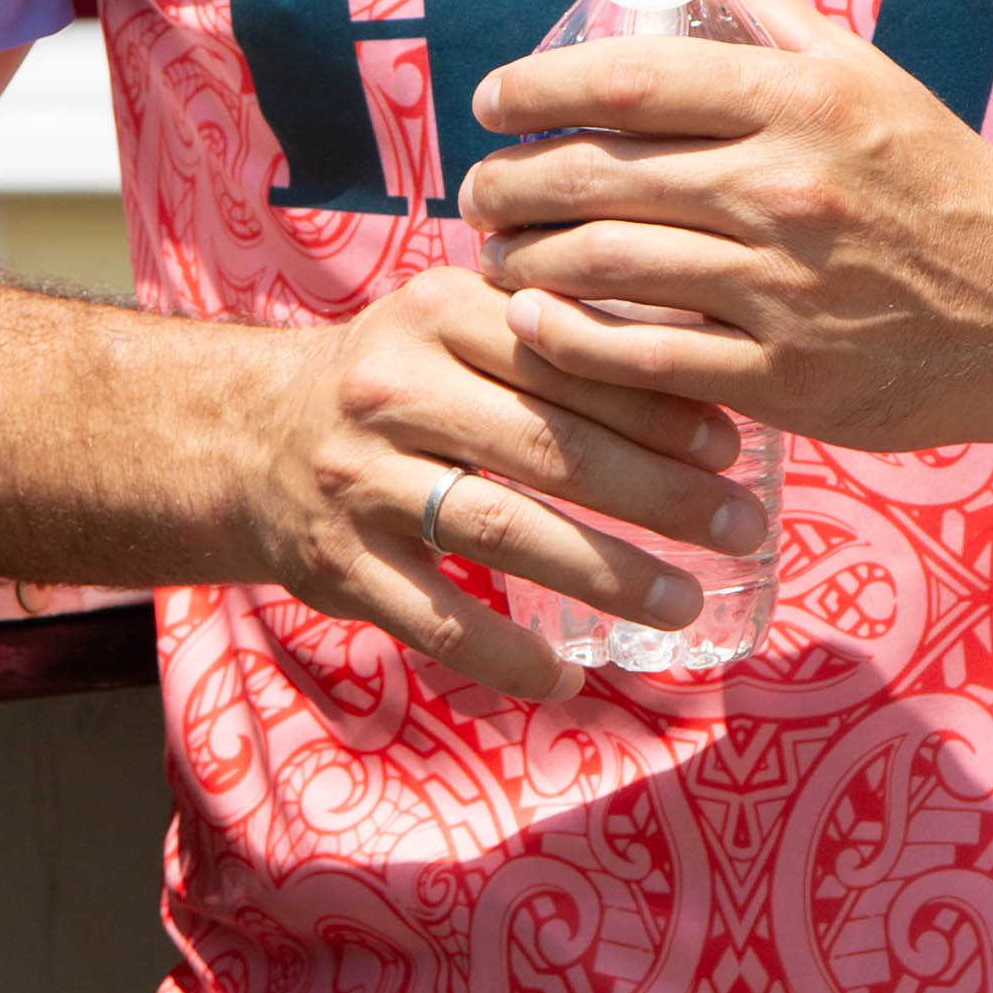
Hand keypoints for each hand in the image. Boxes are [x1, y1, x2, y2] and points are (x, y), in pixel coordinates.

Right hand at [234, 252, 771, 701]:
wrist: (249, 434)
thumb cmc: (401, 376)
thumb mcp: (460, 321)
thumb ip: (556, 328)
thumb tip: (706, 358)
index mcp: (438, 314)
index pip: (565, 358)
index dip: (655, 405)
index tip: (731, 445)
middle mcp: (392, 390)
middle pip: (546, 446)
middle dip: (657, 493)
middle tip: (743, 528)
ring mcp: (360, 481)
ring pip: (500, 532)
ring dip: (604, 572)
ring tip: (683, 600)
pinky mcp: (339, 564)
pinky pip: (436, 620)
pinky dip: (506, 656)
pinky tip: (569, 679)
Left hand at [463, 0, 992, 457]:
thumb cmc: (943, 188)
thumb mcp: (874, 81)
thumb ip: (778, 21)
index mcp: (802, 103)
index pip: (631, 81)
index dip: (538, 87)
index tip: (492, 101)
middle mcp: (786, 187)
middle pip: (597, 176)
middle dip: (509, 181)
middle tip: (476, 188)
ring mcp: (782, 288)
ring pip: (604, 265)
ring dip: (524, 258)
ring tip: (497, 251)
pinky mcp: (783, 376)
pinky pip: (641, 355)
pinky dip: (567, 338)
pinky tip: (531, 321)